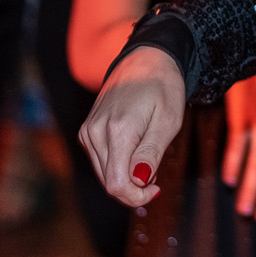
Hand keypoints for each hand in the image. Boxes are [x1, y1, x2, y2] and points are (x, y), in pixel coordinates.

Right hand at [79, 44, 187, 208]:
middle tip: (157, 170)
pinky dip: (118, 165)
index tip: (157, 189)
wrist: (146, 59)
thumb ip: (151, 153)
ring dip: (126, 177)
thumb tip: (137, 182)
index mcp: (117, 130)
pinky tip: (135, 150)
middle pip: (109, 183)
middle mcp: (95, 132)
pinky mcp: (87, 130)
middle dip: (134, 187)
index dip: (137, 197)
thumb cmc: (164, 88)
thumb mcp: (168, 121)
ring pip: (104, 174)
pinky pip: (101, 161)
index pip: (117, 184)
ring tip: (148, 155)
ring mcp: (88, 131)